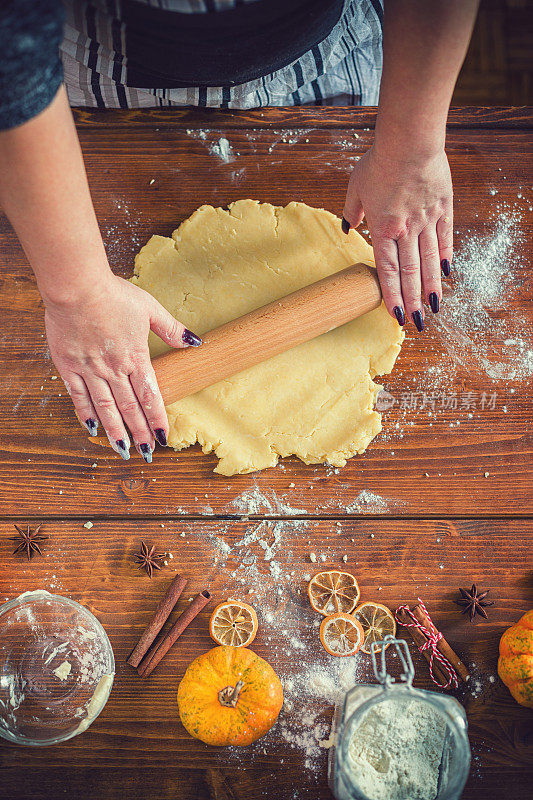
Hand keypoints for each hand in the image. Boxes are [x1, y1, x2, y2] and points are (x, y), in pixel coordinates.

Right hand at [44, 273, 200, 461]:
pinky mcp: (69, 366)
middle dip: (140, 432)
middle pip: (129, 408)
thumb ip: (172, 329)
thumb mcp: (149, 308)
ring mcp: (90, 370)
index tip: (163, 438)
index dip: (157, 418)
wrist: (76, 287)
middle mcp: (114, 369)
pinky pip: (78, 396)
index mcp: (135, 357)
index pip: (150, 396)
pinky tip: (92, 428)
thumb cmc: (113, 294)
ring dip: (116, 431)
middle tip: (147, 453)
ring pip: (106, 408)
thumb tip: (195, 342)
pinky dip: (86, 414)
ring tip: (123, 450)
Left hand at [342, 145, 452, 330]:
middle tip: (416, 323)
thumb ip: (352, 211)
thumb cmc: (380, 161)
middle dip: (412, 301)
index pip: (386, 271)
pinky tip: (447, 274)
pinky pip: (445, 239)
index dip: (391, 296)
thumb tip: (346, 227)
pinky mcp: (444, 209)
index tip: (395, 315)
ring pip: (430, 261)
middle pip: (409, 273)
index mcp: (383, 228)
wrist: (410, 141)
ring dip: (431, 287)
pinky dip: (446, 258)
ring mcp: (427, 221)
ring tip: (434, 308)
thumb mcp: (356, 186)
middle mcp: (406, 230)